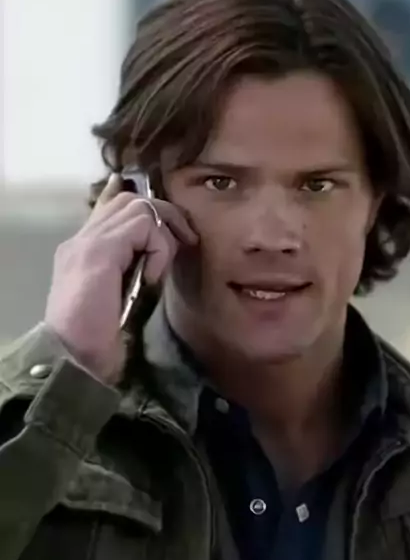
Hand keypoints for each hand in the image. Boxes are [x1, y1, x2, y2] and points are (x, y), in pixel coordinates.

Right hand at [45, 174, 197, 383]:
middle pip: (130, 201)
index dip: (145, 211)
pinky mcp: (99, 250)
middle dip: (165, 217)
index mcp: (84, 251)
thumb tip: (157, 259)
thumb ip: (133, 273)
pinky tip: (153, 277)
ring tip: (162, 266)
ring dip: (162, 234)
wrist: (73, 358)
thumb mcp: (122, 299)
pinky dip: (158, 248)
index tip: (176, 228)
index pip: (112, 209)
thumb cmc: (98, 341)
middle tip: (185, 243)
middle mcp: (83, 240)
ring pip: (138, 206)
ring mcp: (88, 242)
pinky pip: (143, 226)